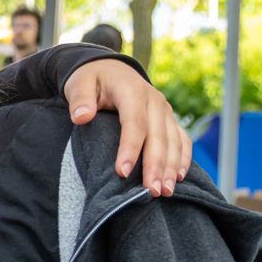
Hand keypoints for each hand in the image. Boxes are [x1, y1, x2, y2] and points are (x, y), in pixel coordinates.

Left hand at [62, 59, 190, 196]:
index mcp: (132, 91)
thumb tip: (81, 116)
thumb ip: (79, 99)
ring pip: (174, 141)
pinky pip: (182, 140)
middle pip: (158, 136)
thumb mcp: (78, 83)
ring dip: (171, 167)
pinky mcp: (169, 119)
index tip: (122, 172)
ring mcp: (165, 110)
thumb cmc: (92, 79)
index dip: (130, 148)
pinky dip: (182, 158)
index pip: (134, 123)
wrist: (110, 69)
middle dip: (156, 166)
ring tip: (165, 192)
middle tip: (152, 191)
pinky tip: (179, 178)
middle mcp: (154, 101)